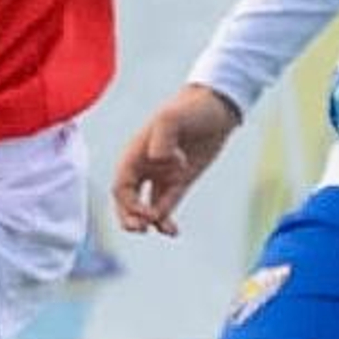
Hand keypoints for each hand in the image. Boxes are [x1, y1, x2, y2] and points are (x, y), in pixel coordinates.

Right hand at [112, 84, 242, 236]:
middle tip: (142, 229)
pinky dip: (165, 220)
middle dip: (130, 218)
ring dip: (147, 222)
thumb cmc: (192, 108)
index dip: (128, 204)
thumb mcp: (172, 116)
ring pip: (144, 206)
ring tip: (164, 230)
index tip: (147, 212)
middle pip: (126, 200)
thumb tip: (159, 159)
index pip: (121, 186)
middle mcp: (144, 166)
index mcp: (135, 153)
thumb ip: (162, 136)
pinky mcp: (178, 181)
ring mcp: (161, 174)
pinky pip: (165, 206)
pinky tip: (173, 231)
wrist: (218, 107)